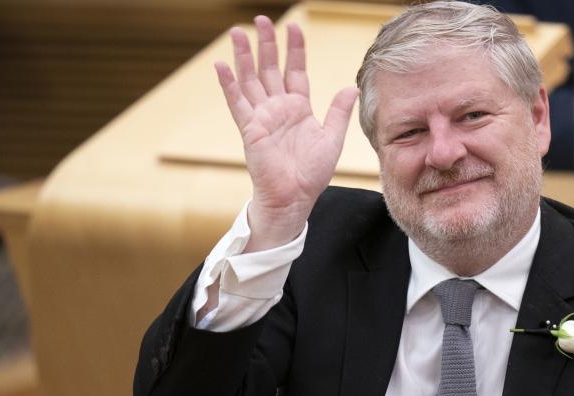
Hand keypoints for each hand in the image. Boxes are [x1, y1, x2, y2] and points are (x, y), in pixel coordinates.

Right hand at [215, 17, 358, 249]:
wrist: (294, 198)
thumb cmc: (312, 174)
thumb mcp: (332, 139)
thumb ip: (339, 112)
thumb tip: (351, 86)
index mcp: (299, 108)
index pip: (296, 71)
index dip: (295, 49)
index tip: (294, 28)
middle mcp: (278, 108)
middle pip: (270, 68)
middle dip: (266, 44)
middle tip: (262, 20)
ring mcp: (262, 117)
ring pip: (251, 79)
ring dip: (244, 56)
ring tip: (238, 32)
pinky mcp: (250, 129)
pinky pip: (237, 103)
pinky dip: (229, 84)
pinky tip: (221, 65)